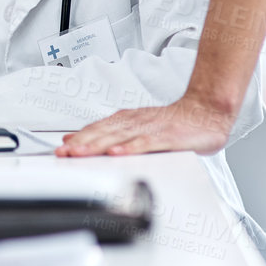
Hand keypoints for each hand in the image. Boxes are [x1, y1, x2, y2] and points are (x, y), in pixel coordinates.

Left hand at [54, 95, 235, 157]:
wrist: (205, 111)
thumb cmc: (171, 123)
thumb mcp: (134, 126)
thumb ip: (106, 132)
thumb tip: (76, 138)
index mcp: (125, 121)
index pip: (96, 130)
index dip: (77, 141)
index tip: (60, 151)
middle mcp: (134, 122)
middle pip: (102, 133)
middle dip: (81, 144)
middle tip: (63, 153)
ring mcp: (150, 128)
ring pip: (119, 137)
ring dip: (97, 145)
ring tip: (80, 153)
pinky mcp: (167, 136)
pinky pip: (146, 143)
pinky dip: (130, 148)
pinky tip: (118, 154)